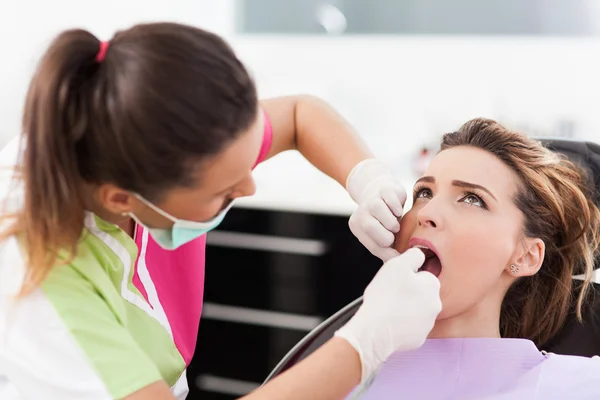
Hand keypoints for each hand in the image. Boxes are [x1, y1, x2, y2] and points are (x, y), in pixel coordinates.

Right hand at [334, 248, 441, 382]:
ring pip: (416, 310)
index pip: (422, 275)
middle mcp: (435, 306)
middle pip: (421, 294)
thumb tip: (420, 255)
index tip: (396, 281)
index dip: (407, 276)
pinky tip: (390, 322)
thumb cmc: (385, 297)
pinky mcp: (418, 339)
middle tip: (391, 295)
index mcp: (432, 286)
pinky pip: (411, 327)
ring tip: (389, 309)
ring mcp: (428, 324)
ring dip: (406, 308)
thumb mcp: (397, 265)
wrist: (375, 330)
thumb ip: (413, 256)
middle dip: (408, 293)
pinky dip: (402, 324)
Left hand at [346, 159, 406, 261]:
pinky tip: (398, 211)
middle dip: (387, 234)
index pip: (374, 246)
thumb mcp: (383, 236)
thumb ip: (388, 251)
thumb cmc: (384, 220)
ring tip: (396, 223)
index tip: (400, 253)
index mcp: (358, 227)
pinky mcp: (384, 189)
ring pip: (377, 209)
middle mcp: (361, 212)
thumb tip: (398, 264)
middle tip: (394, 234)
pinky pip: (390, 198)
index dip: (389, 252)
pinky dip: (397, 206)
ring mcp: (372, 199)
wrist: (381, 191)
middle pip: (369, 226)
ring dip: (392, 220)